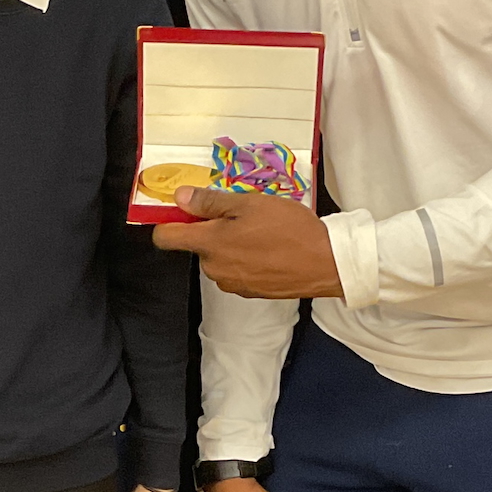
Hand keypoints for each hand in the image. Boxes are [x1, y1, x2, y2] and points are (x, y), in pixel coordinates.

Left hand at [151, 186, 344, 299]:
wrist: (325, 263)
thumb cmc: (288, 228)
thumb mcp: (249, 203)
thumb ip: (210, 202)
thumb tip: (180, 198)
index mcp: (209, 244)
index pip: (166, 238)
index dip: (169, 221)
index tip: (183, 211)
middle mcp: (214, 268)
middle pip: (198, 246)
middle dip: (213, 230)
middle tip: (243, 215)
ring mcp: (232, 284)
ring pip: (219, 258)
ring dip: (231, 245)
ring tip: (261, 233)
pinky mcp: (250, 293)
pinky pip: (237, 271)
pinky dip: (246, 260)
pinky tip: (270, 250)